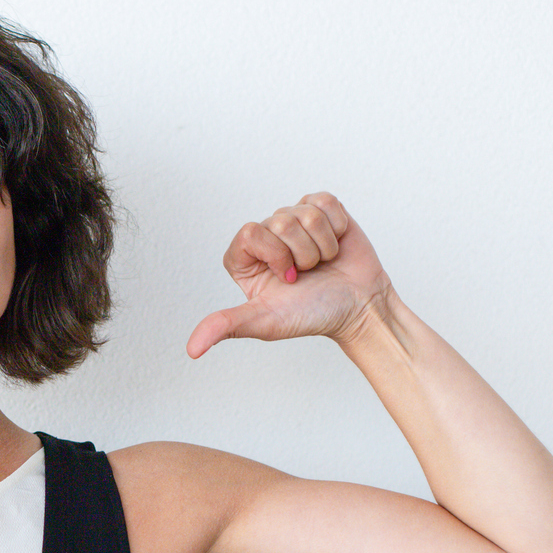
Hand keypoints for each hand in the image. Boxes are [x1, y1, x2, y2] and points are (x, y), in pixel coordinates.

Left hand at [185, 191, 395, 357]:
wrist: (359, 308)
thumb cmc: (312, 315)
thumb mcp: (265, 322)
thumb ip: (226, 326)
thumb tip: (192, 350)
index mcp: (245, 259)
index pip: (250, 234)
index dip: (275, 255)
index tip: (289, 279)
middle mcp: (266, 237)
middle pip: (280, 221)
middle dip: (303, 254)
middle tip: (309, 274)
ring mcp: (293, 221)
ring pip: (305, 213)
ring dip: (321, 245)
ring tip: (322, 264)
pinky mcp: (321, 210)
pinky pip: (325, 202)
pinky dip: (337, 228)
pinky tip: (335, 246)